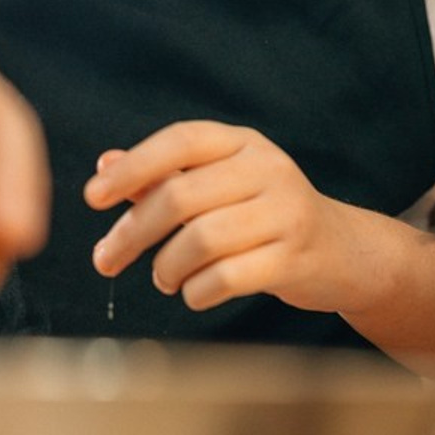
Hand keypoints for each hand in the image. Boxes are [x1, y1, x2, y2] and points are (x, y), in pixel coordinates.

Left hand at [84, 120, 367, 312]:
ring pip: (200, 240)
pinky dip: (197, 291)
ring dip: (166, 267)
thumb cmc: (264, 215)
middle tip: (106, 259)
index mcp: (244, 143)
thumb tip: (105, 167)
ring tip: (163, 277)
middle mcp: (268, 169)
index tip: (92, 197)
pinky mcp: (295, 257)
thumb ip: (166, 175)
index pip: (181, 140)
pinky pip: (227, 277)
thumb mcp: (221, 184)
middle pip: (181, 195)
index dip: (133, 167)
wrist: (342, 250)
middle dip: (132, 232)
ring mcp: (286, 212)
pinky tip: (194, 293)